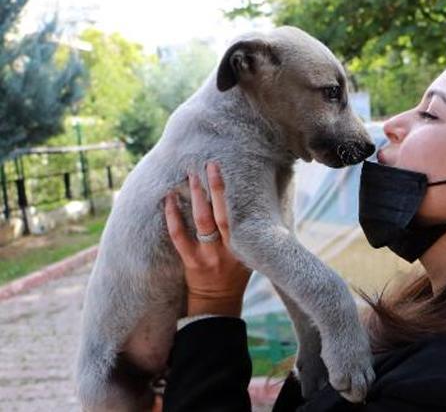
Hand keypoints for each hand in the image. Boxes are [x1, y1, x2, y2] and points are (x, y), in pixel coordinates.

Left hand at [165, 162, 250, 316]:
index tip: (229, 172)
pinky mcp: (190, 261)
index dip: (232, 194)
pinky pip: (179, 236)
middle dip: (216, 188)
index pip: (238, 216)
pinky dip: (173, 216)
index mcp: (243, 247)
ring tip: (190, 175)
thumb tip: (251, 204)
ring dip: (195, 196)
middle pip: (221, 214)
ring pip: (201, 221)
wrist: (218, 304)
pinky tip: (169, 199)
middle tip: (210, 165)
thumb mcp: (250, 256)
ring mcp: (207, 255)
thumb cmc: (235, 276)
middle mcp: (227, 249)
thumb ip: (248, 235)